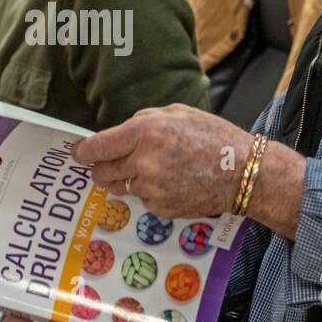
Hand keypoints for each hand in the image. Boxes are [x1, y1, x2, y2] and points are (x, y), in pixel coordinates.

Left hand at [73, 104, 252, 218]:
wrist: (242, 172)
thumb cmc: (212, 137)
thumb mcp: (177, 113)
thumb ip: (143, 120)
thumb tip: (118, 134)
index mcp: (144, 132)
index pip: (97, 147)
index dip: (82, 152)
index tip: (78, 153)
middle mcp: (143, 161)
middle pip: (101, 172)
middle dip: (101, 168)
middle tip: (110, 164)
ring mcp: (150, 188)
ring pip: (120, 187)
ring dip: (127, 179)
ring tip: (152, 170)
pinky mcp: (160, 207)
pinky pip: (142, 199)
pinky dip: (149, 192)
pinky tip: (171, 183)